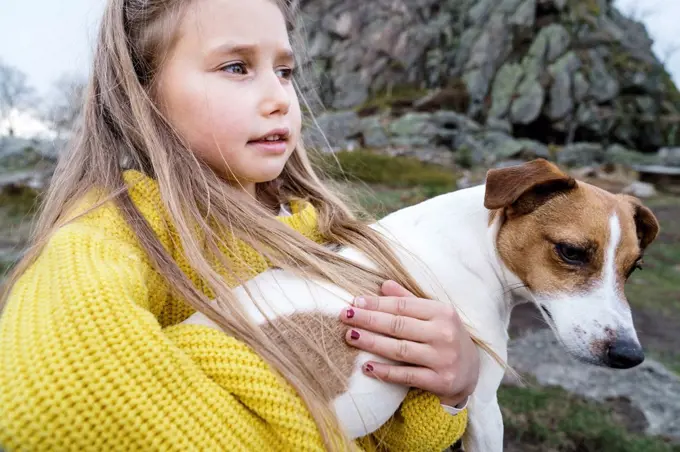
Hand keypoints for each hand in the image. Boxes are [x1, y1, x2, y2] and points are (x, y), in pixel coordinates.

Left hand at [340, 280, 479, 406]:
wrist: (471, 373)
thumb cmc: (446, 337)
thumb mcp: (434, 316)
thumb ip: (409, 300)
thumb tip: (384, 285)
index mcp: (442, 312)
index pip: (403, 306)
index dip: (377, 303)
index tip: (355, 302)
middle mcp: (444, 334)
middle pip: (398, 325)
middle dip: (368, 319)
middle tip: (345, 315)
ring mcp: (443, 358)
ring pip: (399, 349)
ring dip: (371, 342)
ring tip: (350, 336)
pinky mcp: (440, 381)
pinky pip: (407, 375)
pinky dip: (386, 372)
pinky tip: (367, 367)